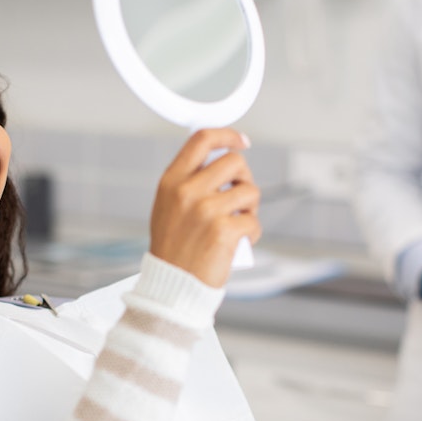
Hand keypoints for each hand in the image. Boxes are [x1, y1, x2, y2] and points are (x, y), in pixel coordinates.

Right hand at [149, 128, 259, 287]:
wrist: (172, 286)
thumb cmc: (173, 249)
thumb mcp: (168, 207)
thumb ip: (188, 182)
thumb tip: (222, 161)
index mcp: (171, 182)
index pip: (202, 140)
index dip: (227, 135)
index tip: (241, 141)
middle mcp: (187, 192)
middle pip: (235, 161)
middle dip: (244, 178)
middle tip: (240, 198)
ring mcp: (206, 210)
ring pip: (250, 191)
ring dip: (250, 207)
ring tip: (238, 222)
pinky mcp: (224, 231)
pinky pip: (253, 220)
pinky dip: (251, 232)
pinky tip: (239, 243)